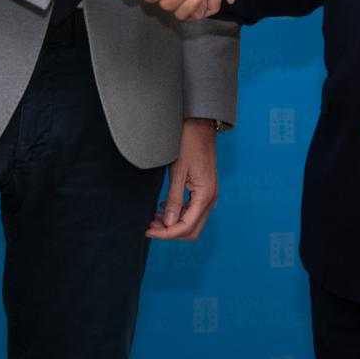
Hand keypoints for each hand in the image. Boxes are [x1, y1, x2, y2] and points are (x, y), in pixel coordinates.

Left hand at [147, 118, 217, 240]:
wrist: (200, 125)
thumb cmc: (189, 143)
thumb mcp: (178, 171)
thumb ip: (174, 199)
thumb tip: (168, 223)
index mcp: (205, 195)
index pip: (186, 226)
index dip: (166, 233)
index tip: (149, 231)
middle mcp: (211, 198)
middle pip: (192, 229)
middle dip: (170, 232)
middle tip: (150, 226)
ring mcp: (209, 194)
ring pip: (192, 221)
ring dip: (174, 224)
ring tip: (154, 219)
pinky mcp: (204, 189)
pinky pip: (193, 210)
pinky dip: (179, 214)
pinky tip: (164, 207)